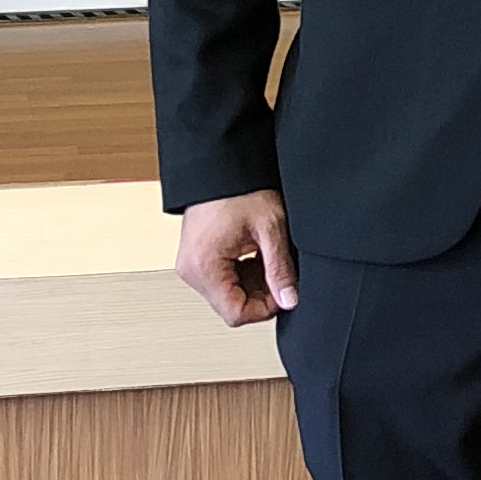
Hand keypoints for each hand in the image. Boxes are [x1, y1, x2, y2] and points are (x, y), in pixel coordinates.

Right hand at [177, 191, 298, 325]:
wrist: (219, 165)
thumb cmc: (238, 189)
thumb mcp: (270, 229)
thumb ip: (281, 269)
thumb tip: (289, 299)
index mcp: (204, 267)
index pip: (236, 314)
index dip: (265, 308)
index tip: (282, 292)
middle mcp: (191, 271)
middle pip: (231, 305)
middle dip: (260, 293)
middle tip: (278, 270)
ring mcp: (192, 264)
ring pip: (228, 293)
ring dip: (252, 281)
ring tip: (266, 254)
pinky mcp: (197, 257)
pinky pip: (222, 278)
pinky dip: (242, 271)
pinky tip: (254, 252)